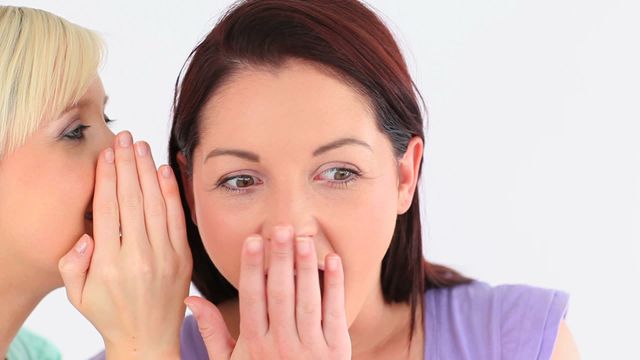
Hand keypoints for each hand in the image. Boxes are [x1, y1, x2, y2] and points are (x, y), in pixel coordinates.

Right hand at [58, 131, 191, 358]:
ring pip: (156, 204)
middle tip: (124, 138)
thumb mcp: (77, 295)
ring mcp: (165, 256)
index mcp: (110, 264)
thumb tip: (84, 236)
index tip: (106, 154)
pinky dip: (172, 193)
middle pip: (133, 200)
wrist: (148, 339)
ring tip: (141, 146)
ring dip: (148, 171)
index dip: (107, 178)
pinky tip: (165, 171)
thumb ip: (71, 265)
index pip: (108, 209)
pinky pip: (177, 219)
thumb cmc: (109, 314)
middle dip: (127, 164)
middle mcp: (139, 256)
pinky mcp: (183, 257)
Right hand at [185, 226, 350, 359]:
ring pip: (306, 301)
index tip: (253, 240)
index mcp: (253, 344)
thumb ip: (212, 331)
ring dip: (305, 268)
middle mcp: (280, 345)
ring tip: (304, 239)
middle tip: (281, 228)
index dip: (252, 268)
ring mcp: (309, 349)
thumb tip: (190, 300)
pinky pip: (334, 312)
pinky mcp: (335, 351)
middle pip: (279, 295)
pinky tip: (332, 260)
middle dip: (280, 260)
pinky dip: (334, 285)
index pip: (251, 298)